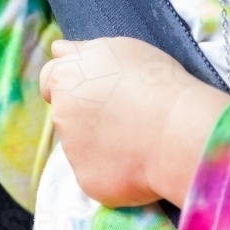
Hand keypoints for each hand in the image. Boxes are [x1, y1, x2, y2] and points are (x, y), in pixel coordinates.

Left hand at [39, 37, 229, 208]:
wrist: (179, 131)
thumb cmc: (157, 82)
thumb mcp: (121, 49)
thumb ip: (82, 51)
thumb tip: (58, 50)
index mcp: (66, 78)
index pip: (50, 79)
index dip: (71, 84)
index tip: (95, 89)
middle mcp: (60, 114)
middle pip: (67, 113)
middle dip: (88, 114)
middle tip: (126, 114)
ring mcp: (72, 151)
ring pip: (83, 145)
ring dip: (102, 142)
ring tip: (140, 136)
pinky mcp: (86, 180)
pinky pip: (98, 173)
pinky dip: (115, 169)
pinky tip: (141, 160)